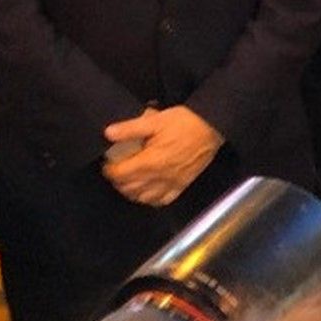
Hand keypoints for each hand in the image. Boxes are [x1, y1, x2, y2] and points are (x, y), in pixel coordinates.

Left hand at [103, 106, 221, 207]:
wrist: (212, 127)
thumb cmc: (186, 123)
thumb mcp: (156, 120)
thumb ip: (130, 128)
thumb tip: (108, 133)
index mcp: (150, 161)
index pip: (120, 174)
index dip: (109, 170)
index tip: (108, 163)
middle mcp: (159, 177)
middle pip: (128, 188)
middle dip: (118, 181)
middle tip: (117, 170)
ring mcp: (171, 183)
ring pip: (142, 197)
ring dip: (131, 191)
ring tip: (129, 180)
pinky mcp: (182, 185)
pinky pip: (162, 200)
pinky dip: (151, 198)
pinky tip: (148, 190)